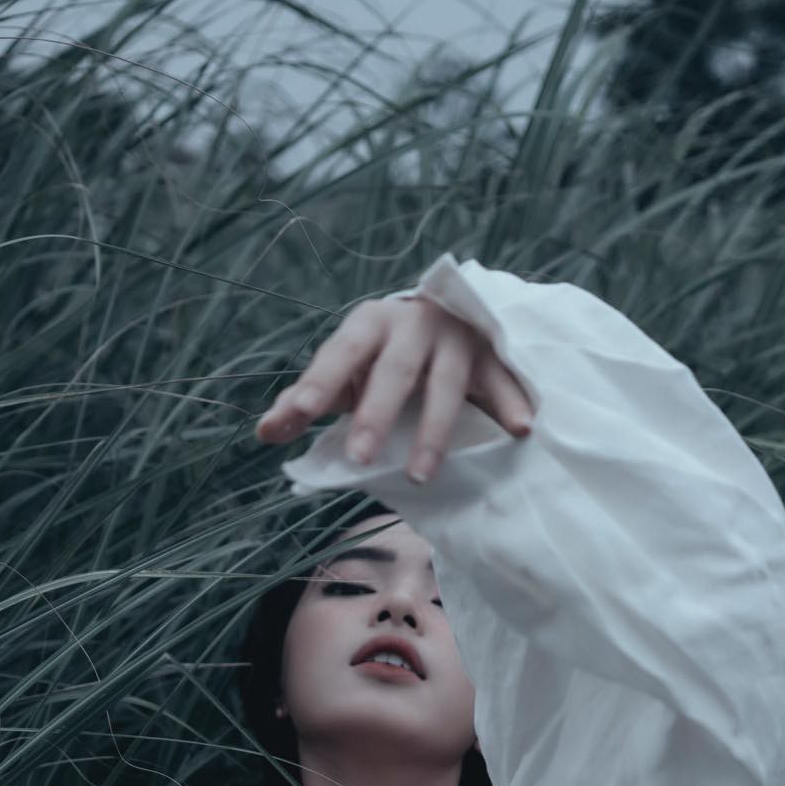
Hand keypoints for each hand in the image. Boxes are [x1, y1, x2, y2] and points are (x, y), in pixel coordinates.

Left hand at [253, 292, 534, 483]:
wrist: (447, 308)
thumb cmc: (383, 351)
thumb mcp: (345, 366)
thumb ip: (306, 399)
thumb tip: (265, 433)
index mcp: (368, 324)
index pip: (340, 352)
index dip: (319, 382)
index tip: (299, 414)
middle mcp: (413, 324)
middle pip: (395, 371)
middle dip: (376, 415)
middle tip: (358, 458)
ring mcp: (456, 337)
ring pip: (447, 385)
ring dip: (434, 431)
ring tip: (419, 477)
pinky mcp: (492, 352)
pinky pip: (503, 380)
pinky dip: (511, 403)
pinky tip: (519, 429)